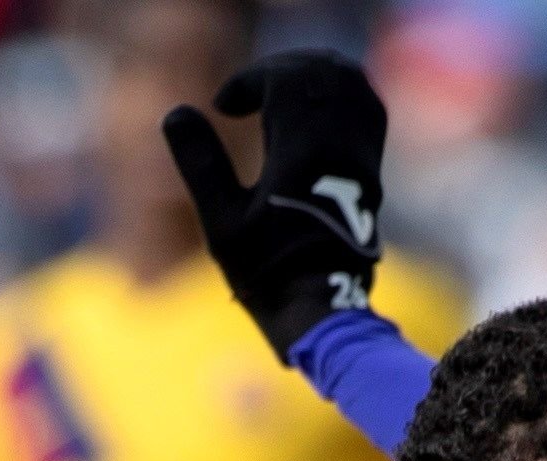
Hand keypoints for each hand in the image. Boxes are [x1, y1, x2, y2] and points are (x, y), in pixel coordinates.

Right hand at [160, 50, 387, 355]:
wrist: (324, 305)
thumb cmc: (267, 271)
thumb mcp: (222, 222)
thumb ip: (200, 163)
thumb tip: (175, 112)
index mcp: (302, 152)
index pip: (284, 80)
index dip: (249, 80)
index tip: (223, 105)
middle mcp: (340, 143)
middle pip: (318, 70)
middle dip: (278, 70)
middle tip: (246, 92)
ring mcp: (362, 152)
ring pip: (346, 80)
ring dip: (308, 74)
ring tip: (274, 92)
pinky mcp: (371, 164)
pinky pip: (363, 102)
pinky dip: (335, 90)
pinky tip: (308, 110)